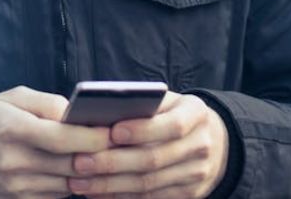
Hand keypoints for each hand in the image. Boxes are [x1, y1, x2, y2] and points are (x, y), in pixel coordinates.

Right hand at [0, 86, 110, 198]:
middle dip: (97, 155)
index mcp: (12, 129)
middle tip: (116, 145)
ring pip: (68, 184)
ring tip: (99, 157)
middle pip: (70, 164)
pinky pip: (56, 197)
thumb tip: (78, 114)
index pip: (62, 138)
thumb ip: (47, 103)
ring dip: (86, 172)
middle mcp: (13, 162)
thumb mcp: (11, 98)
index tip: (112, 131)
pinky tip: (73, 171)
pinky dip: (69, 184)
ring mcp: (15, 187)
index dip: (92, 137)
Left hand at [66, 91, 228, 198]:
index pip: (172, 125)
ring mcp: (196, 174)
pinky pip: (150, 198)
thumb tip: (99, 115)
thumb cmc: (173, 113)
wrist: (211, 140)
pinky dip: (120, 196)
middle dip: (113, 163)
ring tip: (79, 181)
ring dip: (110, 185)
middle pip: (153, 159)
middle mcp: (200, 145)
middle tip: (80, 162)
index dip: (141, 130)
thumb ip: (141, 104)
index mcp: (196, 114)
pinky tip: (96, 192)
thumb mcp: (165, 101)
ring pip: (148, 184)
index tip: (111, 132)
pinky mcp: (188, 194)